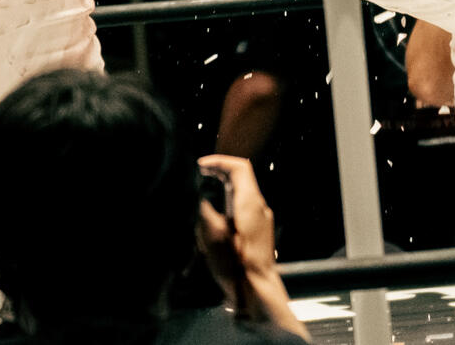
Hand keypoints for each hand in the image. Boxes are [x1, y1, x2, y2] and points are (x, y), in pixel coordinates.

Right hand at [195, 153, 306, 338]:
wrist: (257, 292)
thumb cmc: (235, 265)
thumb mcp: (210, 233)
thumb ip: (201, 207)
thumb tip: (193, 190)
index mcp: (251, 202)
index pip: (239, 167)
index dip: (219, 161)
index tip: (200, 165)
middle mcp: (260, 207)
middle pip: (242, 178)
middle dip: (219, 172)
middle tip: (199, 174)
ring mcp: (262, 221)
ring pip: (242, 193)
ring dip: (222, 187)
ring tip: (202, 192)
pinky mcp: (259, 233)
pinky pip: (243, 208)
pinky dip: (227, 202)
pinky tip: (213, 217)